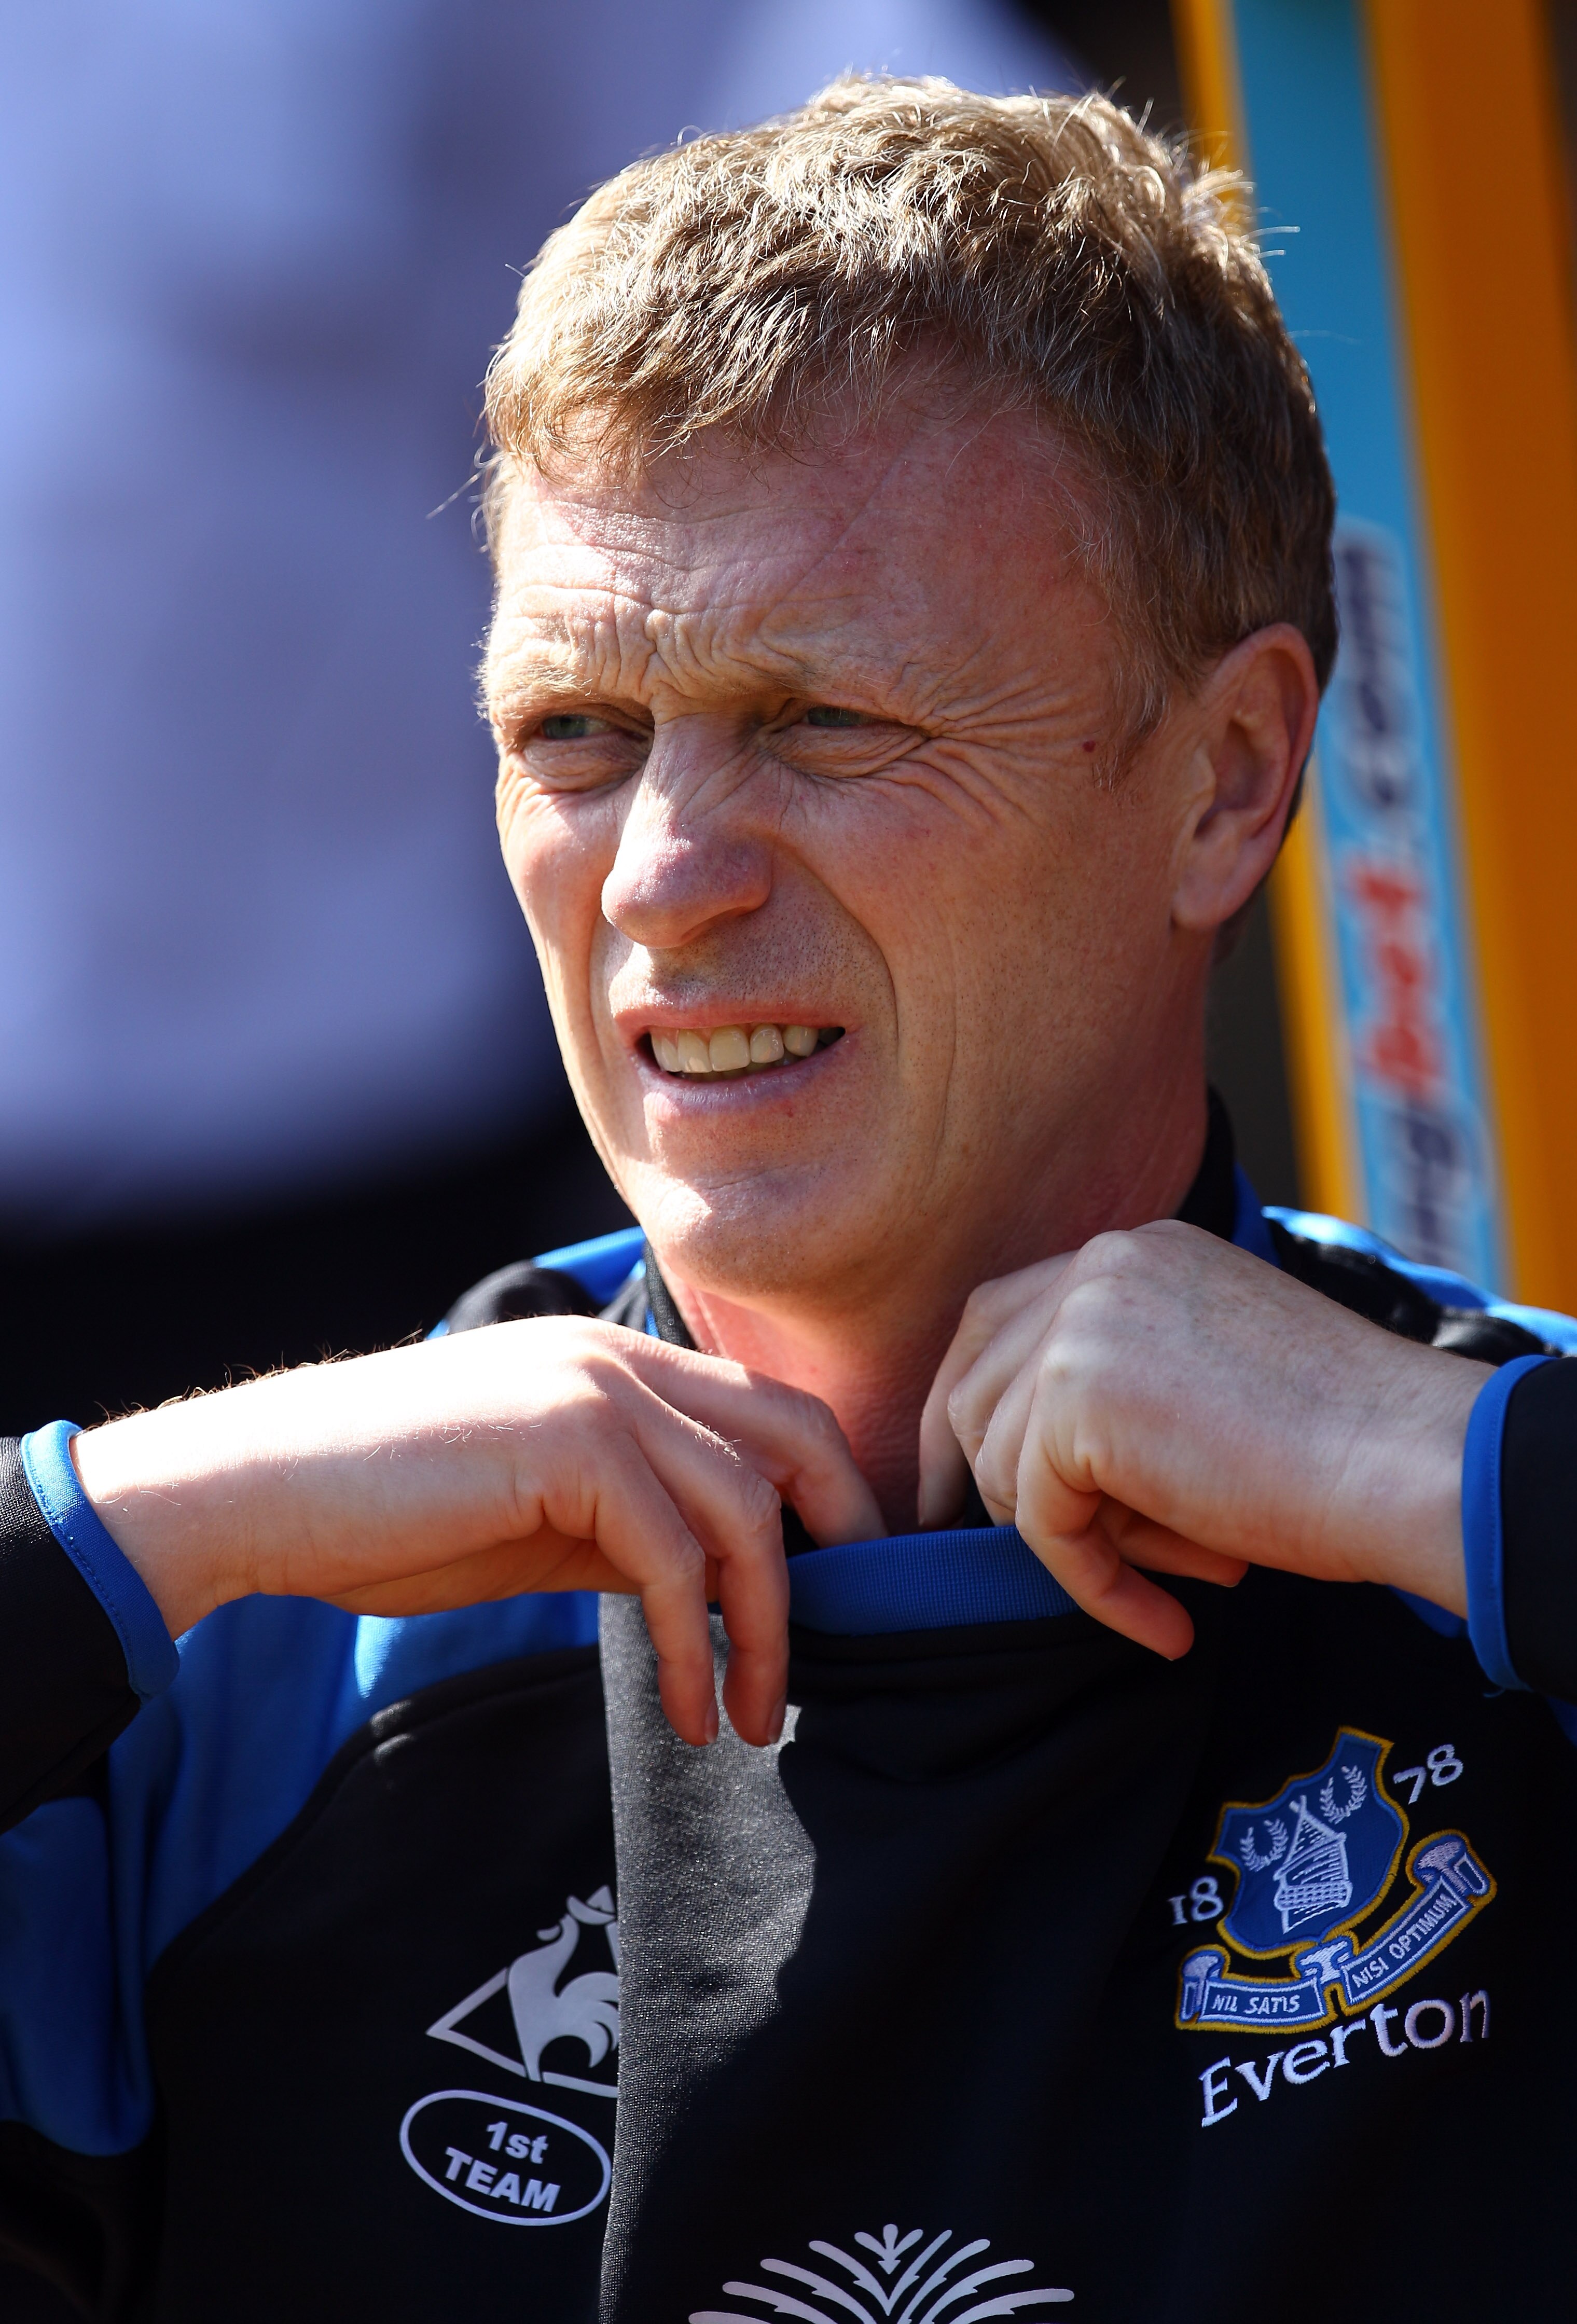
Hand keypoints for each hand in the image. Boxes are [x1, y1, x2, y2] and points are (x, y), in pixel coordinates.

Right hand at [72, 1320, 882, 1747]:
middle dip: (845, 1540)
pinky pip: (675, 1559)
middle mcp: (622, 1357)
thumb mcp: (537, 1515)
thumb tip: (709, 1586)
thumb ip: (626, 1526)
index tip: (840, 1591)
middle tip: (853, 1642)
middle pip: (797, 1433)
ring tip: (753, 1717)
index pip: (771, 1410)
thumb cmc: (386, 1511)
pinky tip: (688, 1711)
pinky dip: (697, 1648)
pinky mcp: (566, 1445)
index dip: (829, 1494)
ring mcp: (596, 1391)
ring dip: (767, 1629)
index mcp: (618, 1362)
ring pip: (747, 1508)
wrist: (261, 1493)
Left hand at [918, 1221, 1486, 1658]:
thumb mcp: (1203, 1382)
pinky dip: (1093, 1586)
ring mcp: (1080, 1325)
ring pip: (1001, 1462)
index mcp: (1130, 1252)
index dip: (974, 1416)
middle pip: (970, 1387)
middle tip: (1041, 1560)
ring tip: (1184, 1566)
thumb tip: (1008, 1475)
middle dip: (988, 1484)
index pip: (995, 1324)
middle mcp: (1096, 1267)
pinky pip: (1039, 1523)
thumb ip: (1116, 1391)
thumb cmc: (1338, 1443)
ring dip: (1077, 1537)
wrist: (1408, 1461)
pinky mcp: (1076, 1401)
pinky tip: (1163, 1624)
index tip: (972, 1495)